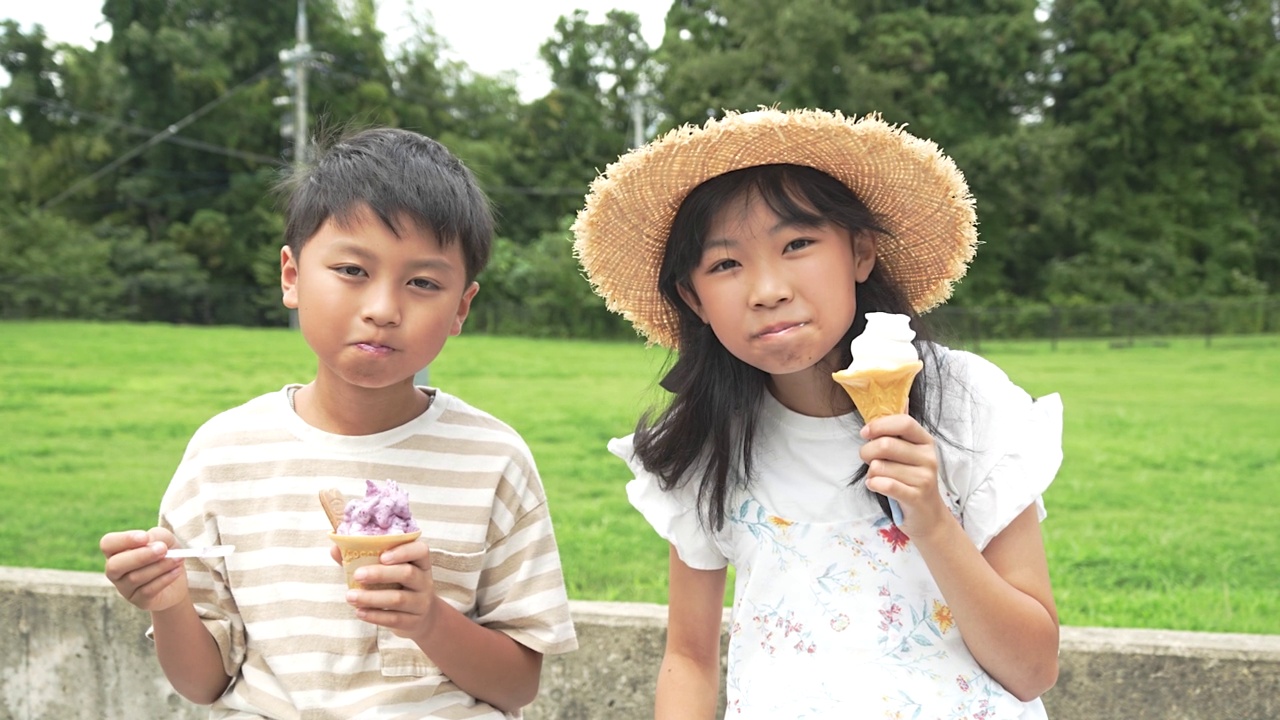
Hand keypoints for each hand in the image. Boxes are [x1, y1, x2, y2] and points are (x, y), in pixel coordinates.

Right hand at [100, 528, 189, 611]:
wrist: (177, 581)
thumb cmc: (166, 554)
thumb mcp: (166, 540)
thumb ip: (157, 536)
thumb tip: (150, 541)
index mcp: (117, 551)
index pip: (108, 543)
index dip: (124, 540)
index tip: (145, 537)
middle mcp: (115, 570)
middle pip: (115, 565)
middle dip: (141, 556)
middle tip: (163, 549)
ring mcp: (124, 588)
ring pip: (134, 578)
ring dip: (159, 566)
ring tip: (178, 558)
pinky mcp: (138, 600)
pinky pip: (147, 591)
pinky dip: (164, 579)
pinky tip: (176, 571)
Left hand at [343, 539, 439, 639]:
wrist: (422, 618)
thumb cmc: (398, 587)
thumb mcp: (389, 571)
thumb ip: (363, 558)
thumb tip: (335, 548)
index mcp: (420, 563)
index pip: (420, 551)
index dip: (403, 551)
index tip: (382, 555)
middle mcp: (424, 581)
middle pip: (407, 574)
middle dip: (380, 574)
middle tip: (357, 575)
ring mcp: (421, 602)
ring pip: (398, 599)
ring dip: (372, 598)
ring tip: (350, 597)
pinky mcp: (414, 621)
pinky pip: (394, 619)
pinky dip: (375, 616)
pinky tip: (359, 612)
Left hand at [859, 414, 948, 535]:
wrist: (927, 515)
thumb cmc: (910, 479)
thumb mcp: (909, 452)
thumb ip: (900, 430)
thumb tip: (902, 399)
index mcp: (925, 441)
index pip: (903, 422)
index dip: (880, 425)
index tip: (865, 433)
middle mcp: (928, 457)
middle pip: (886, 445)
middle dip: (866, 452)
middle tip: (867, 459)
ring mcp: (925, 478)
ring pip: (880, 466)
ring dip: (870, 472)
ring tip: (876, 477)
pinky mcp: (916, 497)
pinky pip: (885, 484)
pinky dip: (873, 484)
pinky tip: (875, 485)